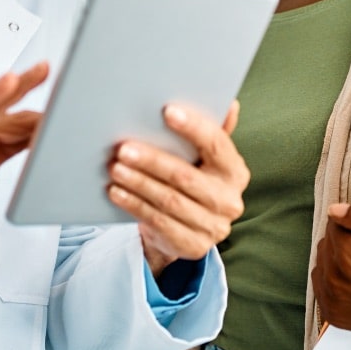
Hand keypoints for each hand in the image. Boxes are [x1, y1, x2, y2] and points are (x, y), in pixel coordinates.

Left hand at [108, 101, 247, 275]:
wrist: (186, 229)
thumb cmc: (193, 180)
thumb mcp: (204, 158)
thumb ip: (213, 132)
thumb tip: (229, 103)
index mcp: (235, 171)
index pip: (217, 145)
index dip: (193, 127)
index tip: (167, 112)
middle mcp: (229, 201)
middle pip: (186, 176)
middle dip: (152, 161)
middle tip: (124, 148)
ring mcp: (213, 227)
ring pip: (169, 201)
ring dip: (139, 183)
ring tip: (115, 168)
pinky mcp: (193, 246)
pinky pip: (158, 222)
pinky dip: (134, 205)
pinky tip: (117, 192)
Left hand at [312, 203, 350, 349]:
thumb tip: (335, 211)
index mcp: (350, 258)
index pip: (335, 223)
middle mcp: (335, 281)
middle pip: (327, 242)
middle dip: (347, 241)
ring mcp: (332, 301)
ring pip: (322, 262)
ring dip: (339, 260)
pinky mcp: (333, 316)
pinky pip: (321, 284)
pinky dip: (334, 279)